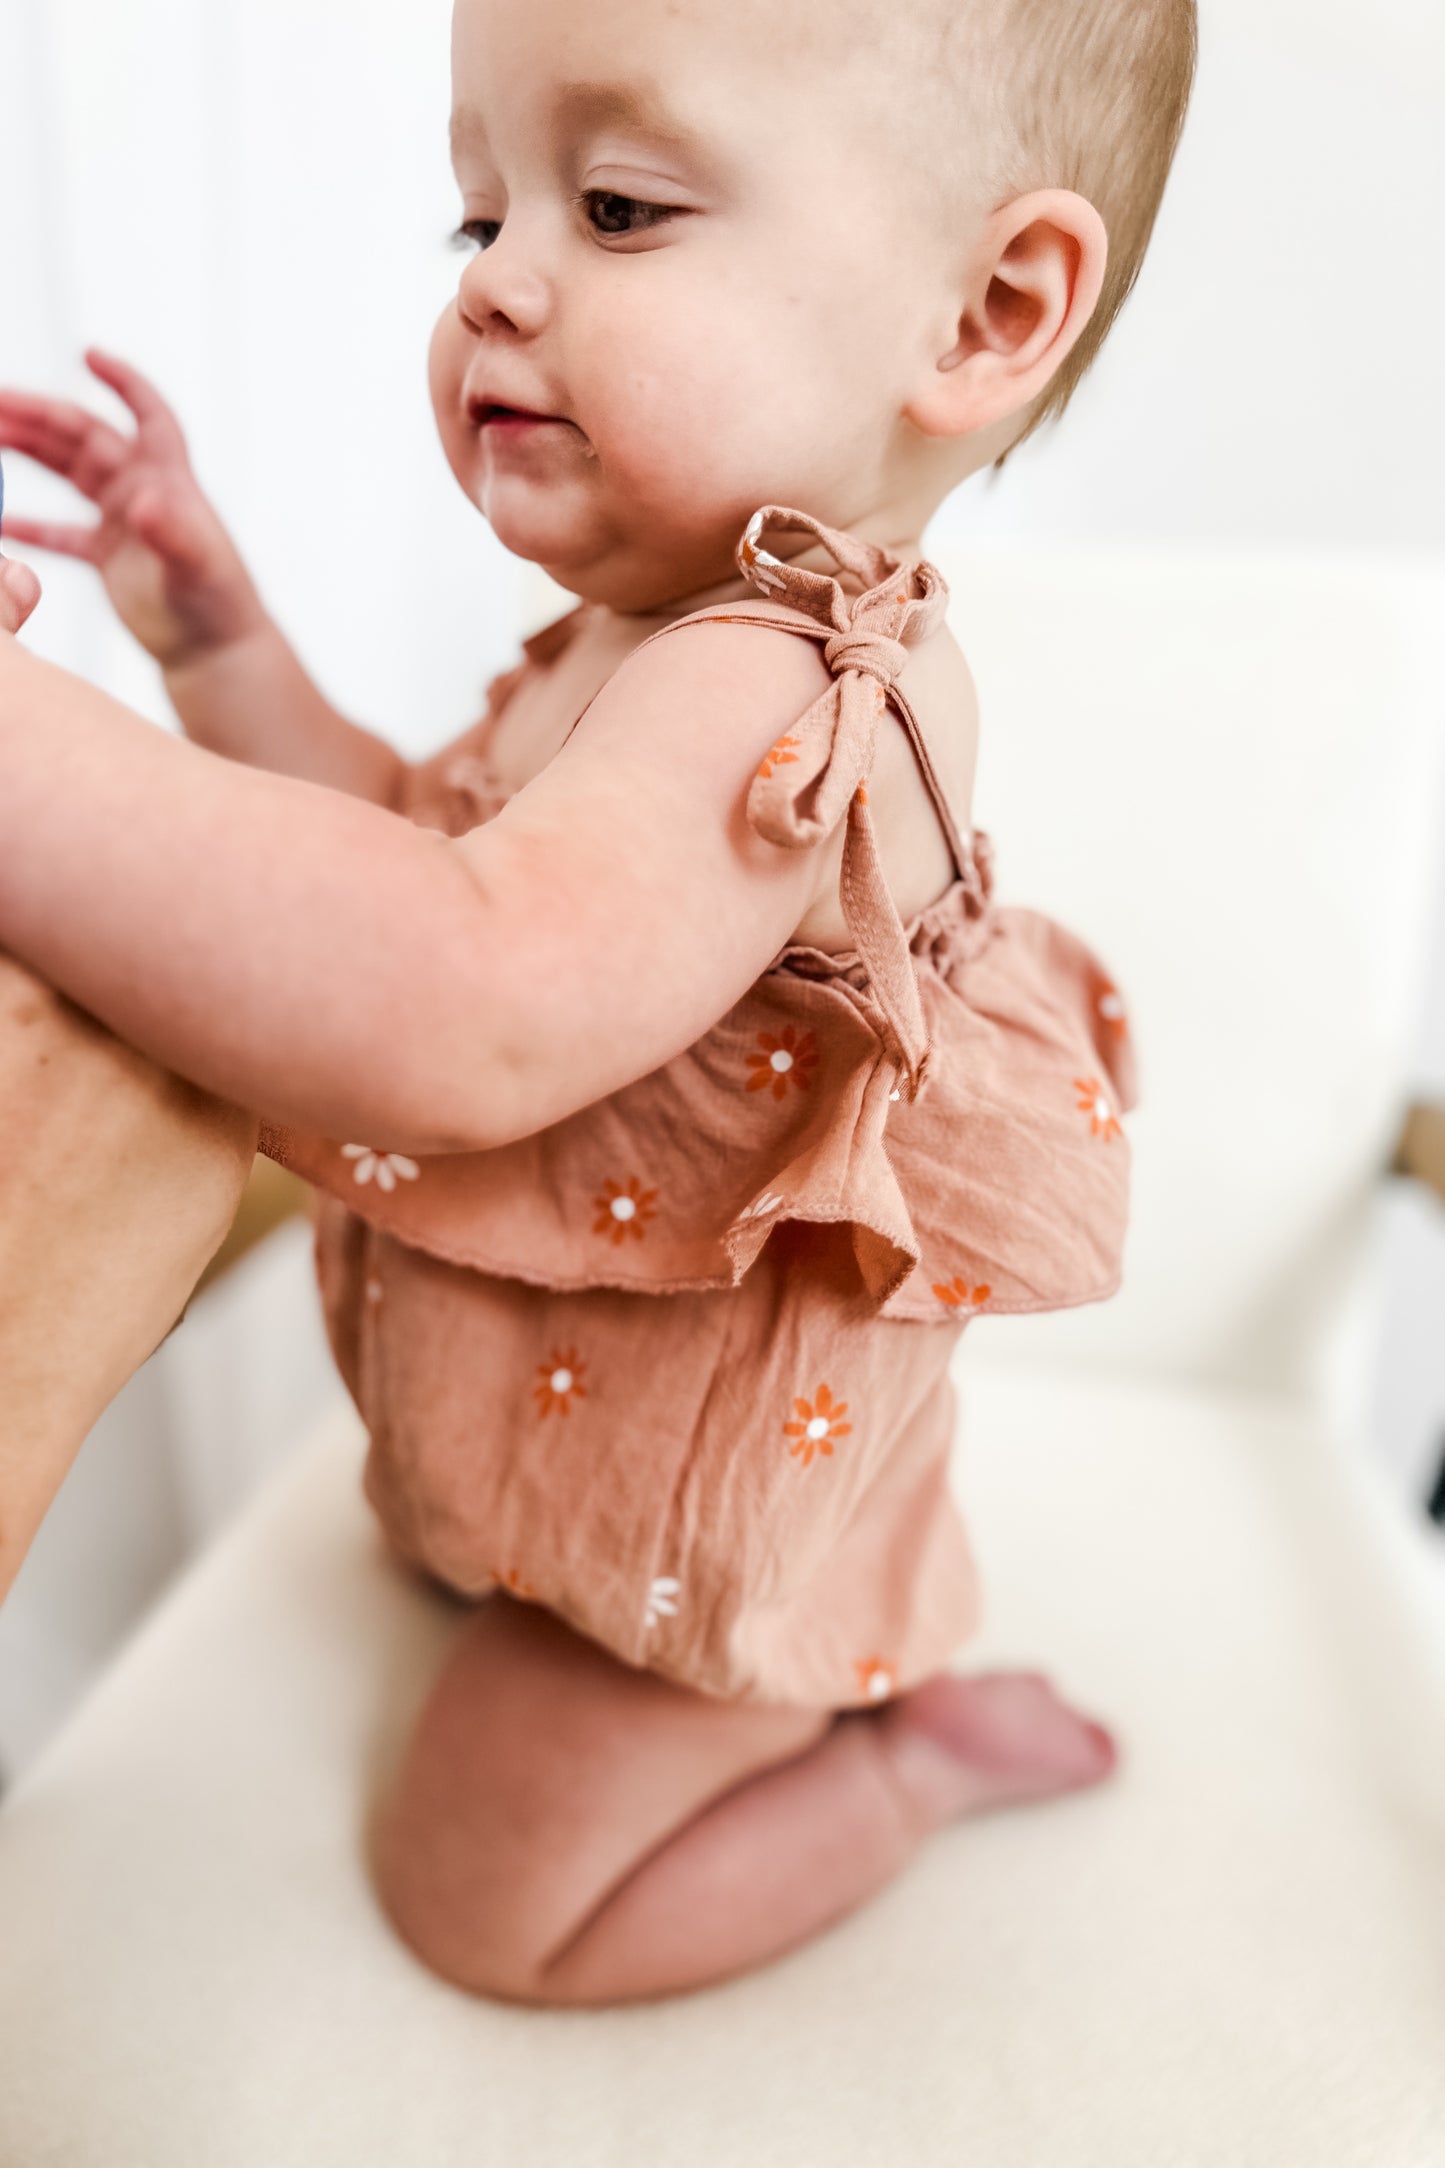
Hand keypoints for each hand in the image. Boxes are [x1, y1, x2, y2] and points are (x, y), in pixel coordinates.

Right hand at [0, 350, 265, 667]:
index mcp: (170, 479)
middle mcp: (144, 489)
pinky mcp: (107, 553)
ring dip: (27, 452)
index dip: (123, 382)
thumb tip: (142, 502)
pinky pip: (59, 530)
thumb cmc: (216, 604)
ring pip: (67, 471)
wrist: (214, 650)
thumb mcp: (195, 566)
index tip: (88, 355)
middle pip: (86, 437)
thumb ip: (171, 533)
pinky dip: (28, 524)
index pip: (149, 414)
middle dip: (41, 416)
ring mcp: (123, 519)